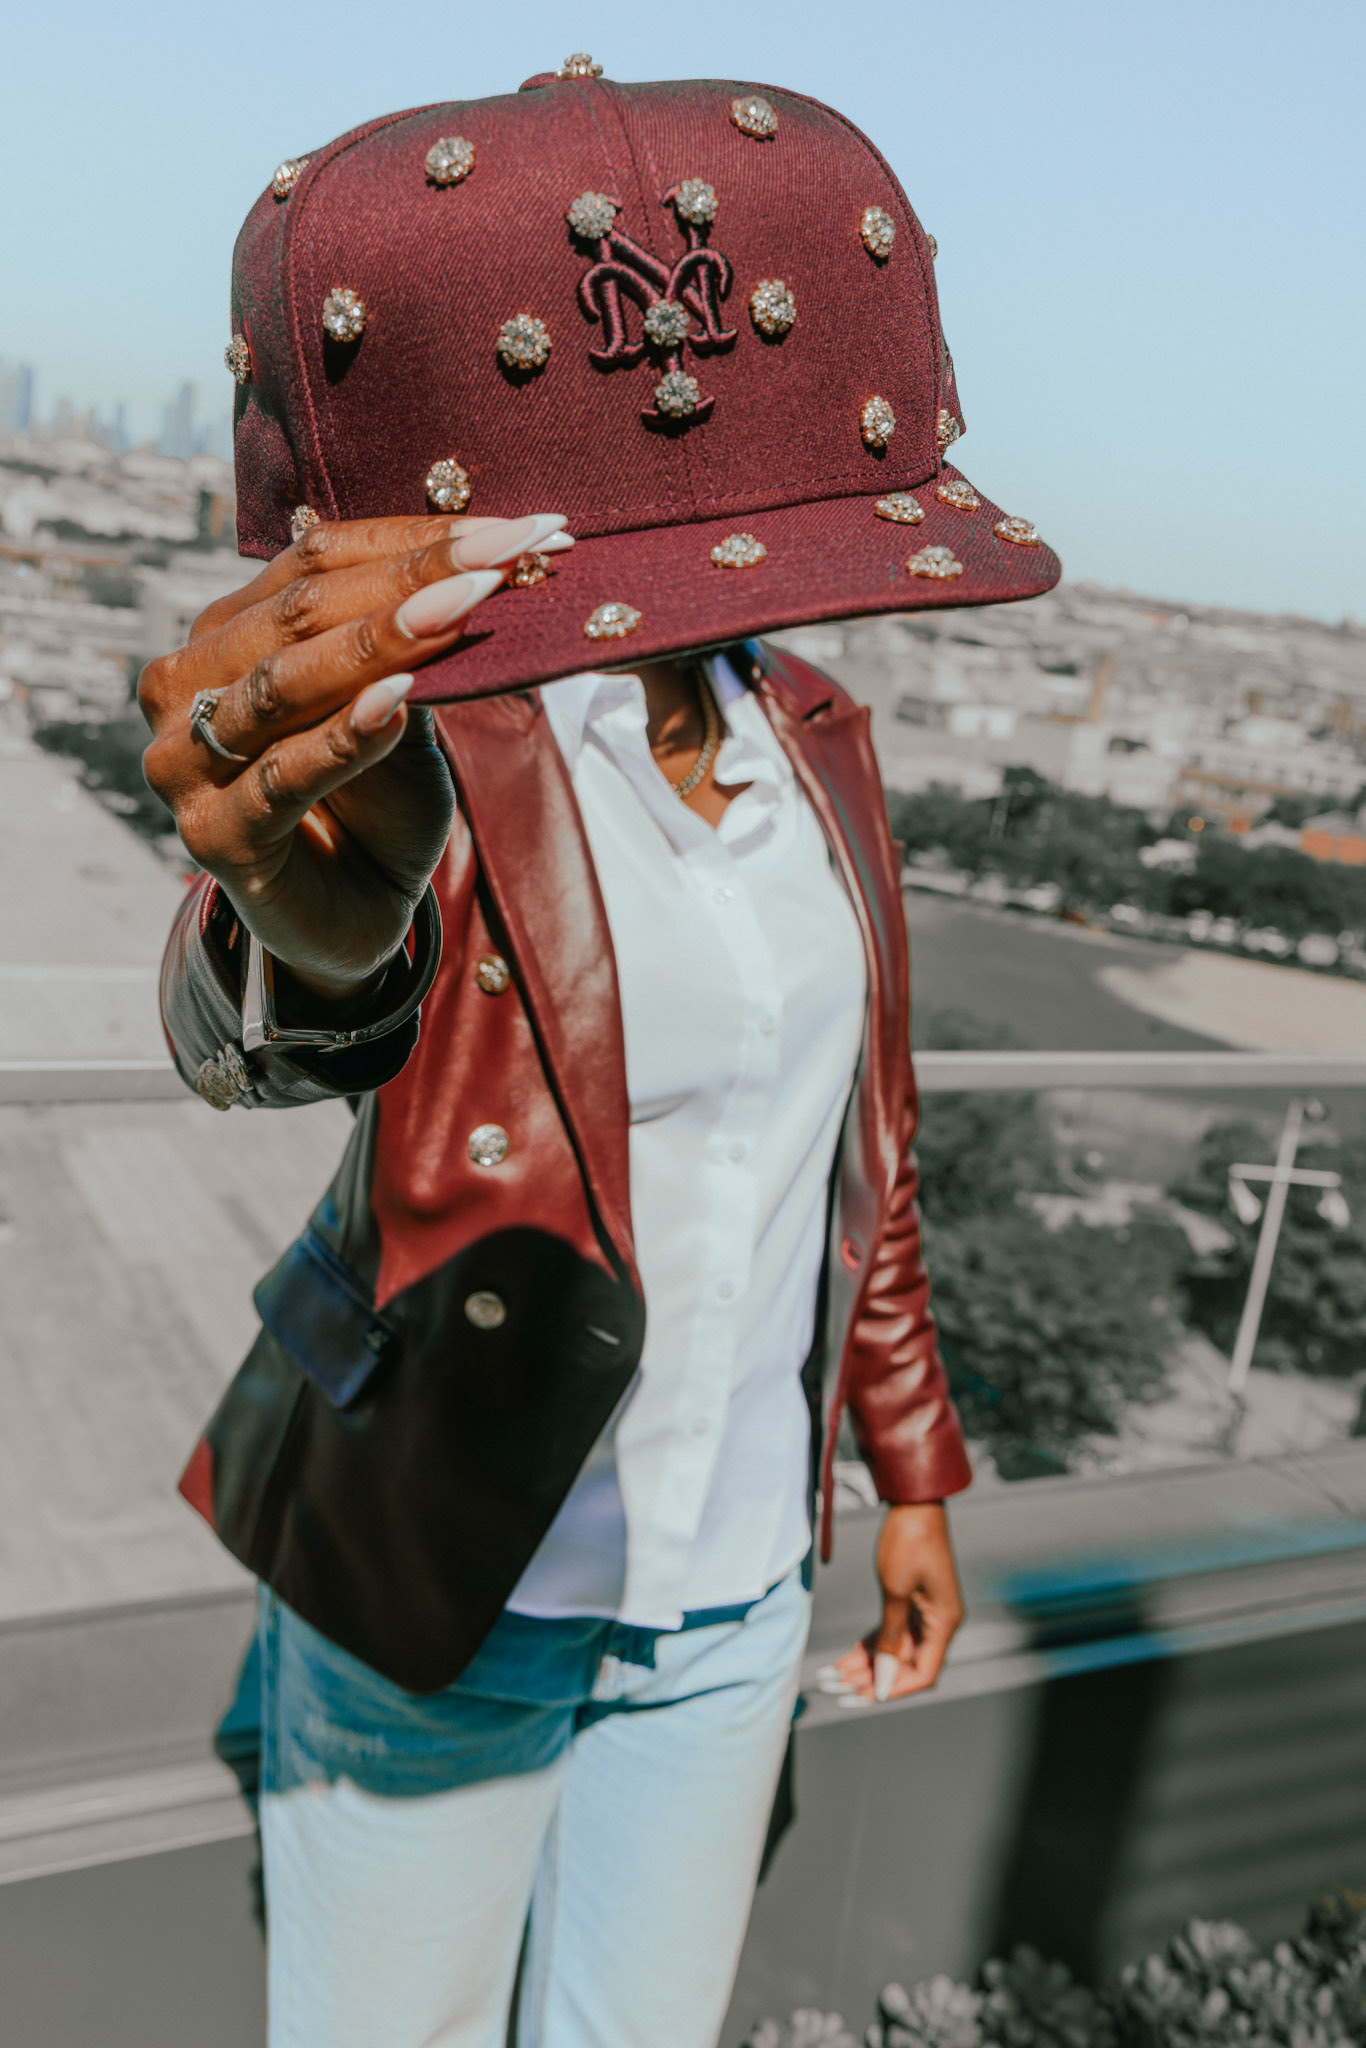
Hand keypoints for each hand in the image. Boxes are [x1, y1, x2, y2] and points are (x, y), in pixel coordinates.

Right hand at [140, 512, 570, 1005]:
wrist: (356, 919)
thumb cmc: (380, 804)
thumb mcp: (408, 712)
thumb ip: (417, 650)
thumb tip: (482, 566)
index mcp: (227, 633)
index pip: (315, 560)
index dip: (415, 538)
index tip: (517, 527)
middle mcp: (187, 684)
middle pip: (300, 611)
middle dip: (412, 577)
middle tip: (504, 553)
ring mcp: (185, 761)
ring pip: (283, 683)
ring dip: (380, 641)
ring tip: (464, 605)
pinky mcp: (212, 836)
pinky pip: (280, 776)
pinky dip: (342, 736)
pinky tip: (399, 701)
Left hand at [832, 1502, 964, 1702]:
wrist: (914, 1502)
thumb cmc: (908, 1541)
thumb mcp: (894, 1591)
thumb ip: (888, 1638)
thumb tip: (882, 1679)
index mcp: (944, 1623)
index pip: (923, 1674)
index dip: (893, 1688)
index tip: (862, 1695)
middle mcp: (939, 1622)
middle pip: (905, 1663)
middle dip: (871, 1676)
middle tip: (836, 1684)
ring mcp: (925, 1611)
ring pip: (895, 1648)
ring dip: (866, 1661)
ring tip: (834, 1671)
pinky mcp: (912, 1600)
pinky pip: (892, 1630)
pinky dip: (871, 1641)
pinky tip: (847, 1653)